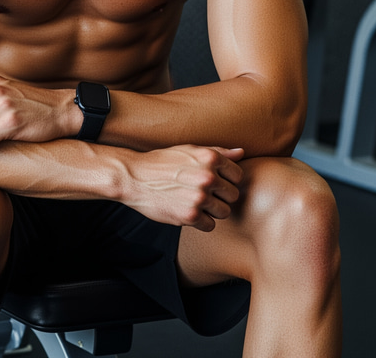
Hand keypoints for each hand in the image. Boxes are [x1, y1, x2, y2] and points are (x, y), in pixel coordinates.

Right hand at [120, 145, 244, 231]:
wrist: (134, 177)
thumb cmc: (162, 162)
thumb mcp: (189, 150)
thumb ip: (217, 152)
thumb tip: (241, 153)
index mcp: (210, 158)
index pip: (238, 175)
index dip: (227, 180)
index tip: (214, 181)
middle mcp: (208, 177)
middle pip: (233, 195)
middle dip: (220, 196)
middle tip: (203, 193)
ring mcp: (199, 197)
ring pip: (224, 212)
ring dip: (212, 211)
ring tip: (196, 202)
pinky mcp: (190, 216)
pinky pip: (210, 226)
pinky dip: (200, 222)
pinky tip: (188, 211)